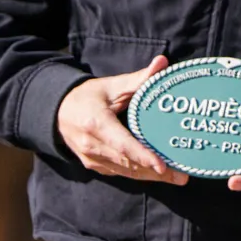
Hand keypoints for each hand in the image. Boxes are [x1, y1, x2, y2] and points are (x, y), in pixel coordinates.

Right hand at [57, 56, 188, 184]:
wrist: (58, 112)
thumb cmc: (88, 96)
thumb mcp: (112, 85)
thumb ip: (138, 78)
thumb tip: (162, 62)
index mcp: (96, 123)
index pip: (122, 145)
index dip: (143, 156)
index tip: (162, 166)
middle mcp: (92, 145)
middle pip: (128, 163)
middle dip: (155, 172)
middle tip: (182, 177)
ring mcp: (91, 158)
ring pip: (125, 172)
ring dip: (150, 177)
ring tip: (177, 178)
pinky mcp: (93, 165)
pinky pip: (119, 173)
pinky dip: (138, 174)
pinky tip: (157, 175)